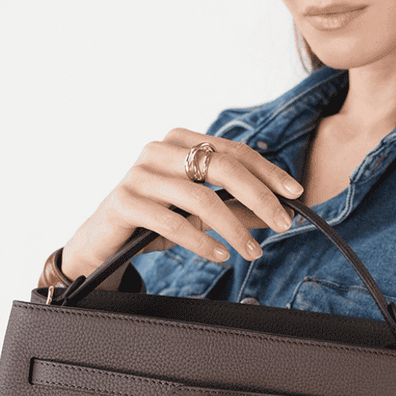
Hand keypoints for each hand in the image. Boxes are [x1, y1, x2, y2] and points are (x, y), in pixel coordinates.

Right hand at [60, 128, 303, 278]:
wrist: (100, 242)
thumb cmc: (154, 221)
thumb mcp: (198, 211)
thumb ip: (233, 205)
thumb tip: (279, 212)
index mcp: (179, 141)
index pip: (234, 151)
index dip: (268, 171)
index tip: (295, 193)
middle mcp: (158, 150)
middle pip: (222, 167)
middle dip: (260, 197)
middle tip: (283, 224)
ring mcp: (138, 174)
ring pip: (200, 197)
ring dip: (234, 227)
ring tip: (252, 251)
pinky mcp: (124, 201)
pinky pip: (172, 222)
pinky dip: (201, 241)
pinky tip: (220, 254)